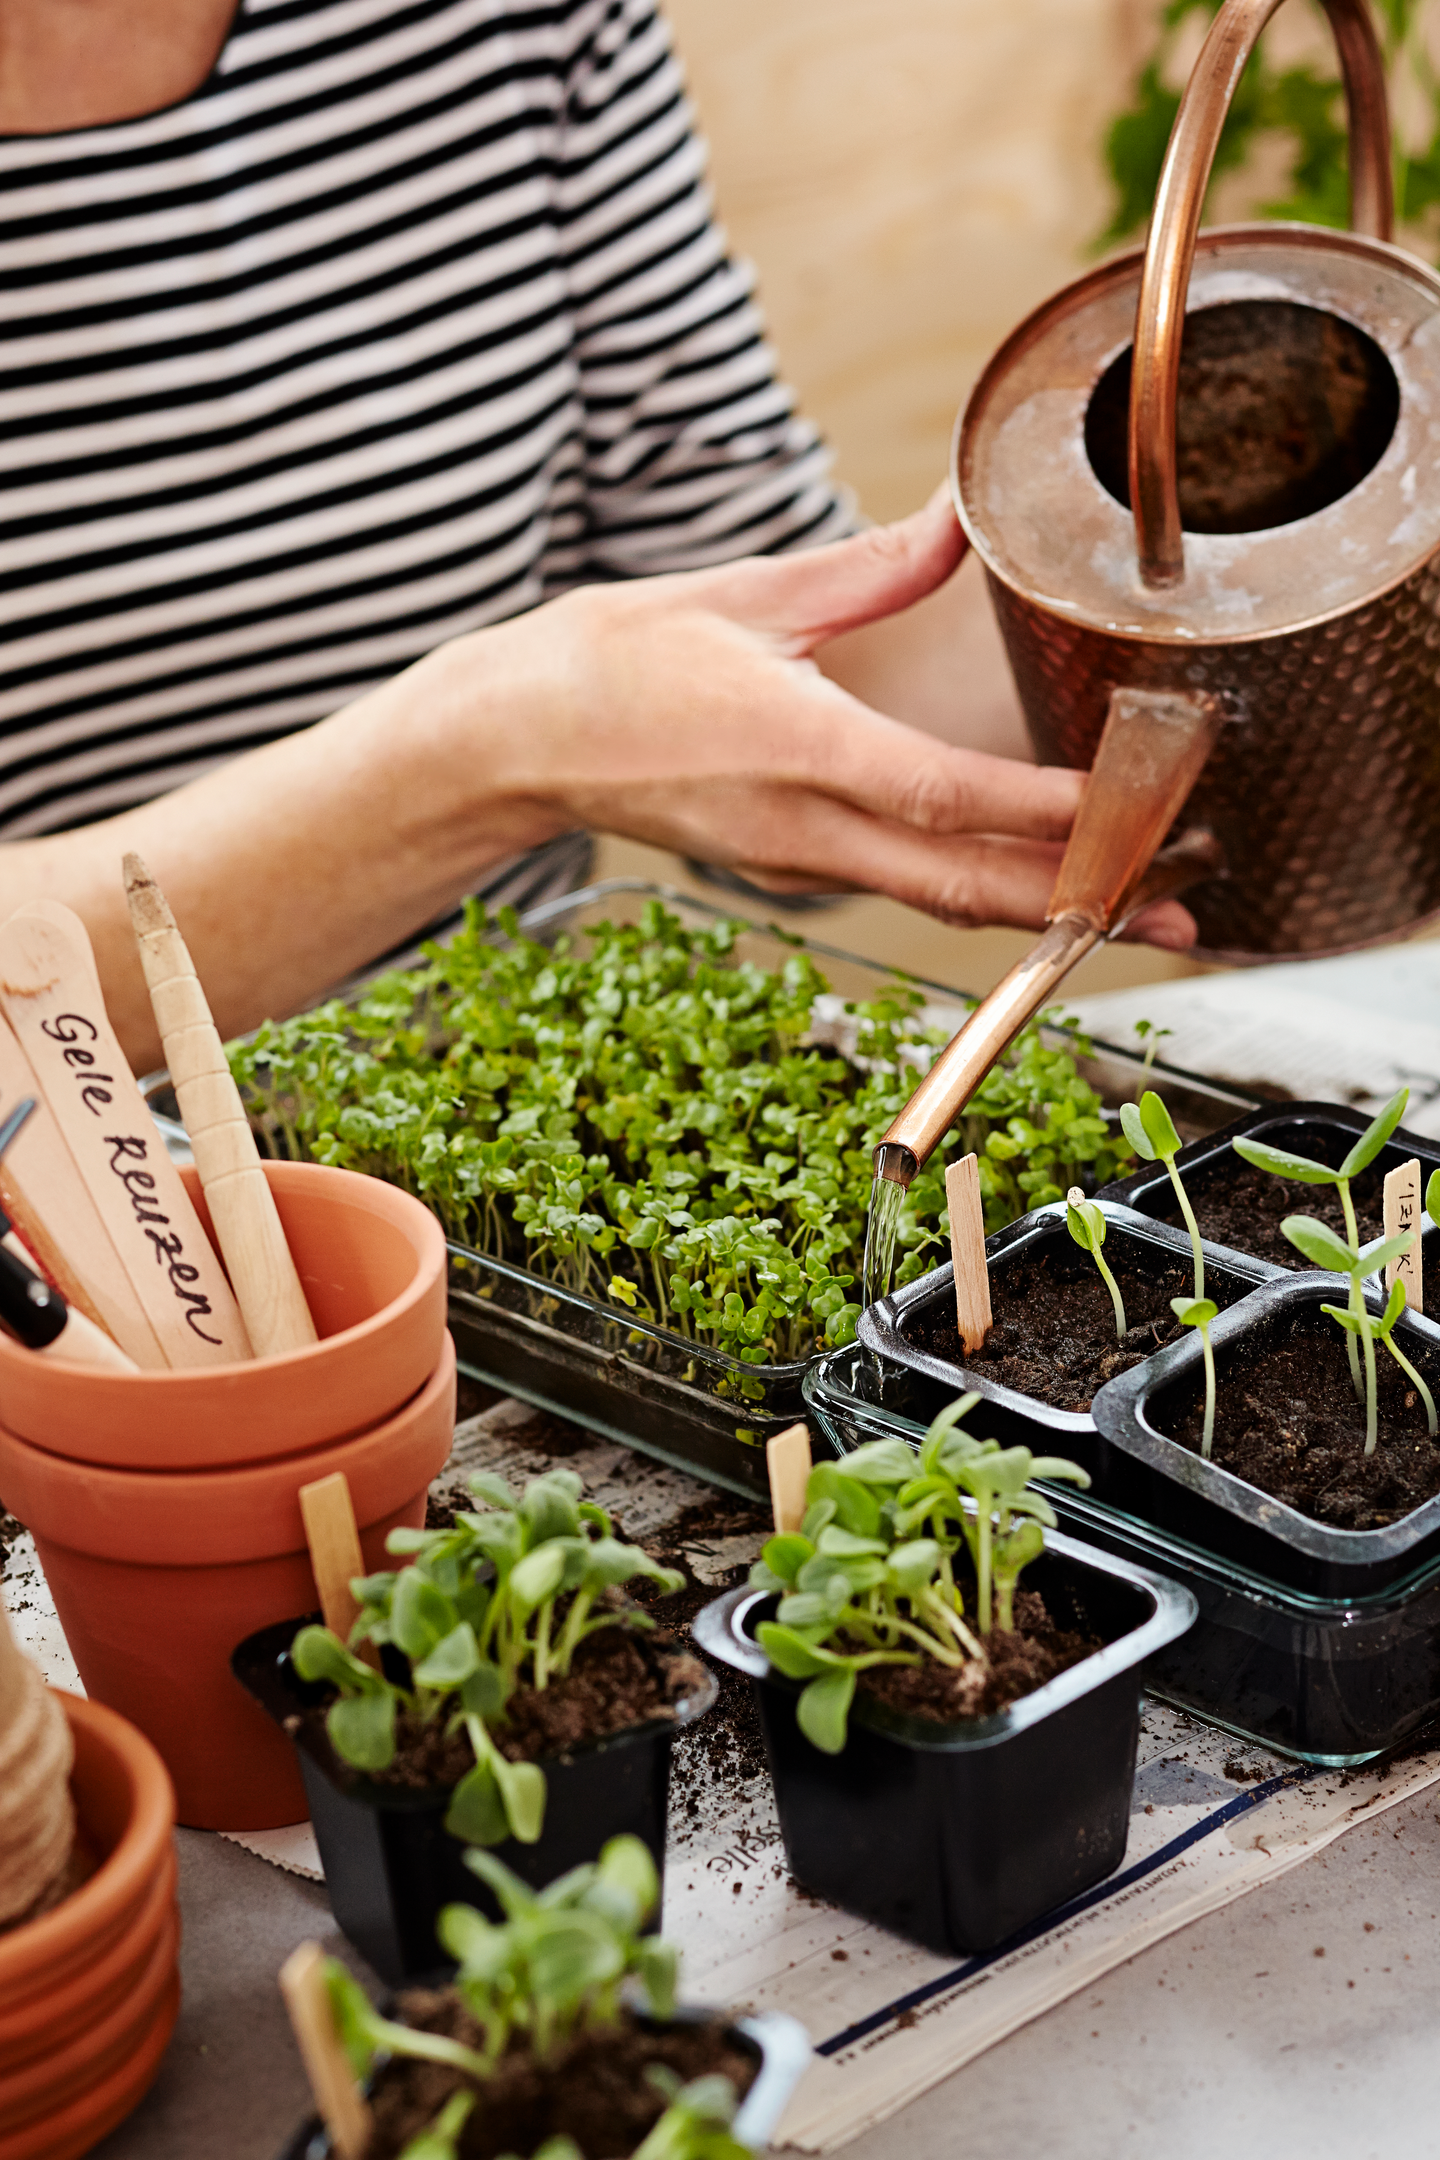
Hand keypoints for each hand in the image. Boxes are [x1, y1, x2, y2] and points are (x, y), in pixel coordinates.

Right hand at [458, 490, 1195, 946]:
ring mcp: (795, 863)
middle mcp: (802, 827)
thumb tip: (958, 515)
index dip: (1048, 816)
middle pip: (964, 888)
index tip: (1138, 816)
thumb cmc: (611, 662)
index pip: (946, 797)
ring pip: (940, 901)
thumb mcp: (741, 595)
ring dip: (1043, 909)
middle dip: (1080, 905)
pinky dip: (982, 892)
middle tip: (1183, 913)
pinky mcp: (788, 870)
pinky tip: (1038, 880)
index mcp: (796, 747)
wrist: (515, 742)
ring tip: (1143, 910)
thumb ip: (867, 568)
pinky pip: (904, 890)